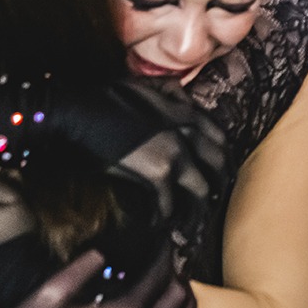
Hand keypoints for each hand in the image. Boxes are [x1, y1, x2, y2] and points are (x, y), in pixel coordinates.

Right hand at [0, 245, 195, 307]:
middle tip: (169, 260)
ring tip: (179, 287)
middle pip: (177, 298)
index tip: (163, 240)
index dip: (164, 252)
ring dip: (186, 303)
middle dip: (177, 273)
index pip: (158, 274)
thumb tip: (102, 252)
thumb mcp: (47, 299)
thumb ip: (79, 270)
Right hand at [50, 79, 228, 233]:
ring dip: (196, 209)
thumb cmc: (107, 97)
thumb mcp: (147, 85)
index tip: (223, 171)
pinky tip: (158, 222)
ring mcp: (176, 154)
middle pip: (218, 167)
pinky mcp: (158, 173)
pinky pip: (169, 203)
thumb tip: (184, 97)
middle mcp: (189, 134)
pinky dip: (165, 215)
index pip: (220, 139)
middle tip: (213, 203)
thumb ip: (171, 92)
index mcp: (187, 113)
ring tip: (190, 221)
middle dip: (219, 187)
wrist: (82, 113)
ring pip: (200, 190)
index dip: (225, 158)